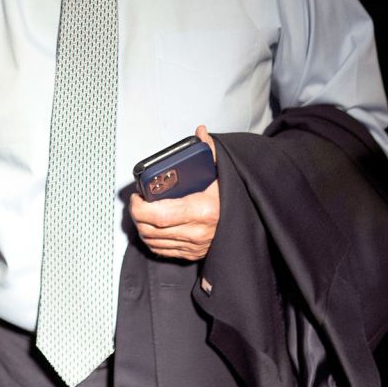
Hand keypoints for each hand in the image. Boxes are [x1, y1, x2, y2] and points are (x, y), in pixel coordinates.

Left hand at [129, 126, 219, 260]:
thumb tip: (200, 132)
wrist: (250, 222)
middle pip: (151, 229)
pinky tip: (152, 225)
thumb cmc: (232, 198)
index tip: (137, 195)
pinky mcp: (191, 254)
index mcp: (202, 210)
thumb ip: (209, 151)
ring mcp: (193, 245)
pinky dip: (151, 238)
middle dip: (137, 215)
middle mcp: (197, 232)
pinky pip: (161, 250)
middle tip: (138, 200)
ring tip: (143, 210)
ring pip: (152, 241)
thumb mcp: (223, 173)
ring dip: (142, 226)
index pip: (160, 215)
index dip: (141, 207)